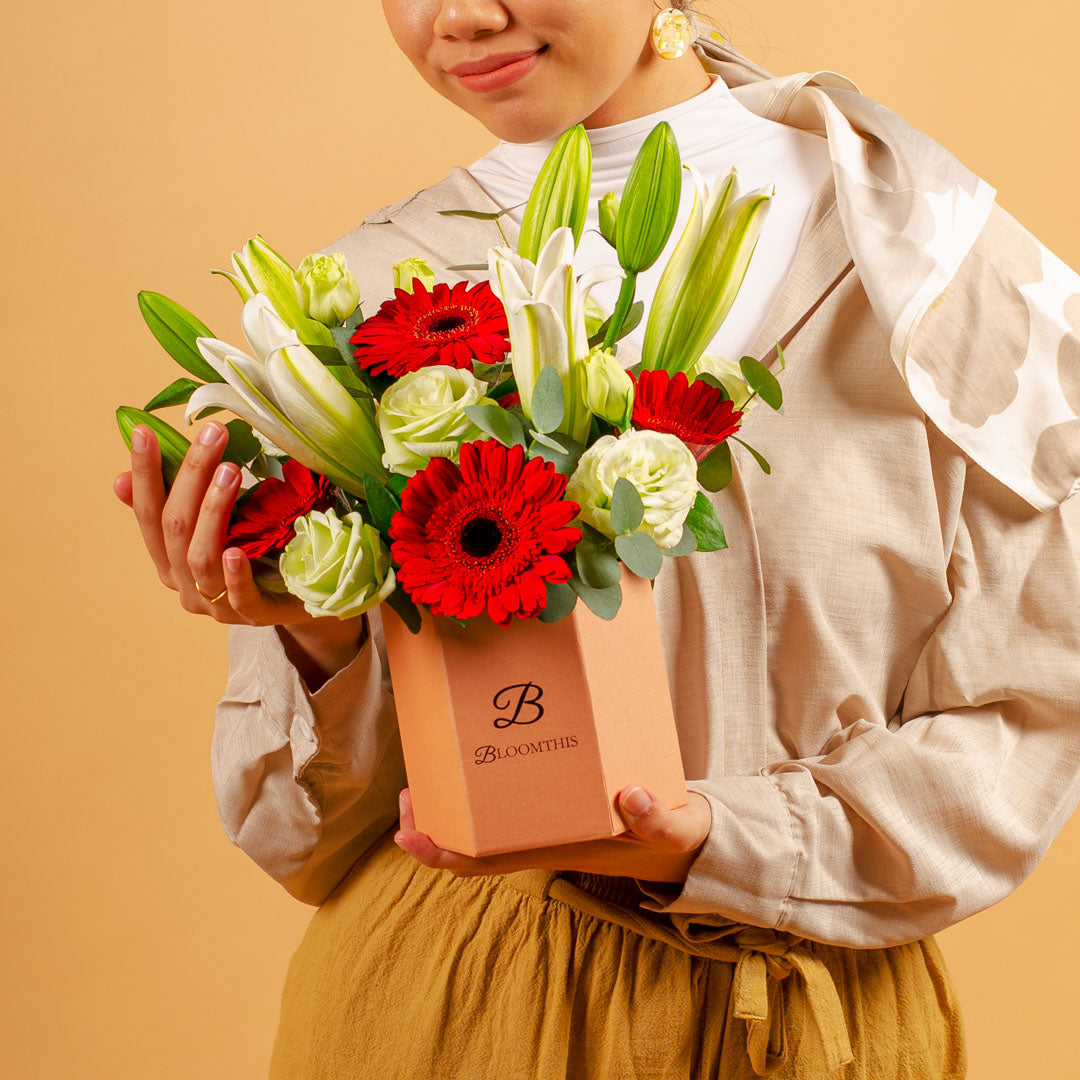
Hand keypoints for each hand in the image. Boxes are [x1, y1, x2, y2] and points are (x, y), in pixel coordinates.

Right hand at [112, 421, 358, 643]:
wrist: (304, 600)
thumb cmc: (257, 556)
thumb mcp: (217, 526)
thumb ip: (179, 504)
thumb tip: (119, 479)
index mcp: (170, 562)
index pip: (148, 514)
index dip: (145, 474)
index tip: (144, 433)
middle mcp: (186, 586)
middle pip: (176, 527)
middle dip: (191, 475)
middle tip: (212, 434)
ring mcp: (218, 606)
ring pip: (201, 557)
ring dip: (213, 510)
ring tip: (229, 470)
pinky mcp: (256, 616)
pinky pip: (240, 598)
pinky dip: (234, 574)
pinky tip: (235, 551)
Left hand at [393, 784, 711, 885]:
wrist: (689, 841)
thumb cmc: (675, 836)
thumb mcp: (674, 828)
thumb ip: (657, 817)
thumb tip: (630, 795)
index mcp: (560, 848)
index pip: (488, 861)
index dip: (444, 853)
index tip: (409, 836)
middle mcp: (544, 839)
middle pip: (472, 844)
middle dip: (434, 824)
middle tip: (407, 792)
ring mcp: (548, 824)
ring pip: (484, 824)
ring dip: (451, 806)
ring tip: (427, 774)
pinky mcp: (558, 805)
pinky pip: (509, 802)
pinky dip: (483, 787)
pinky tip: (481, 755)